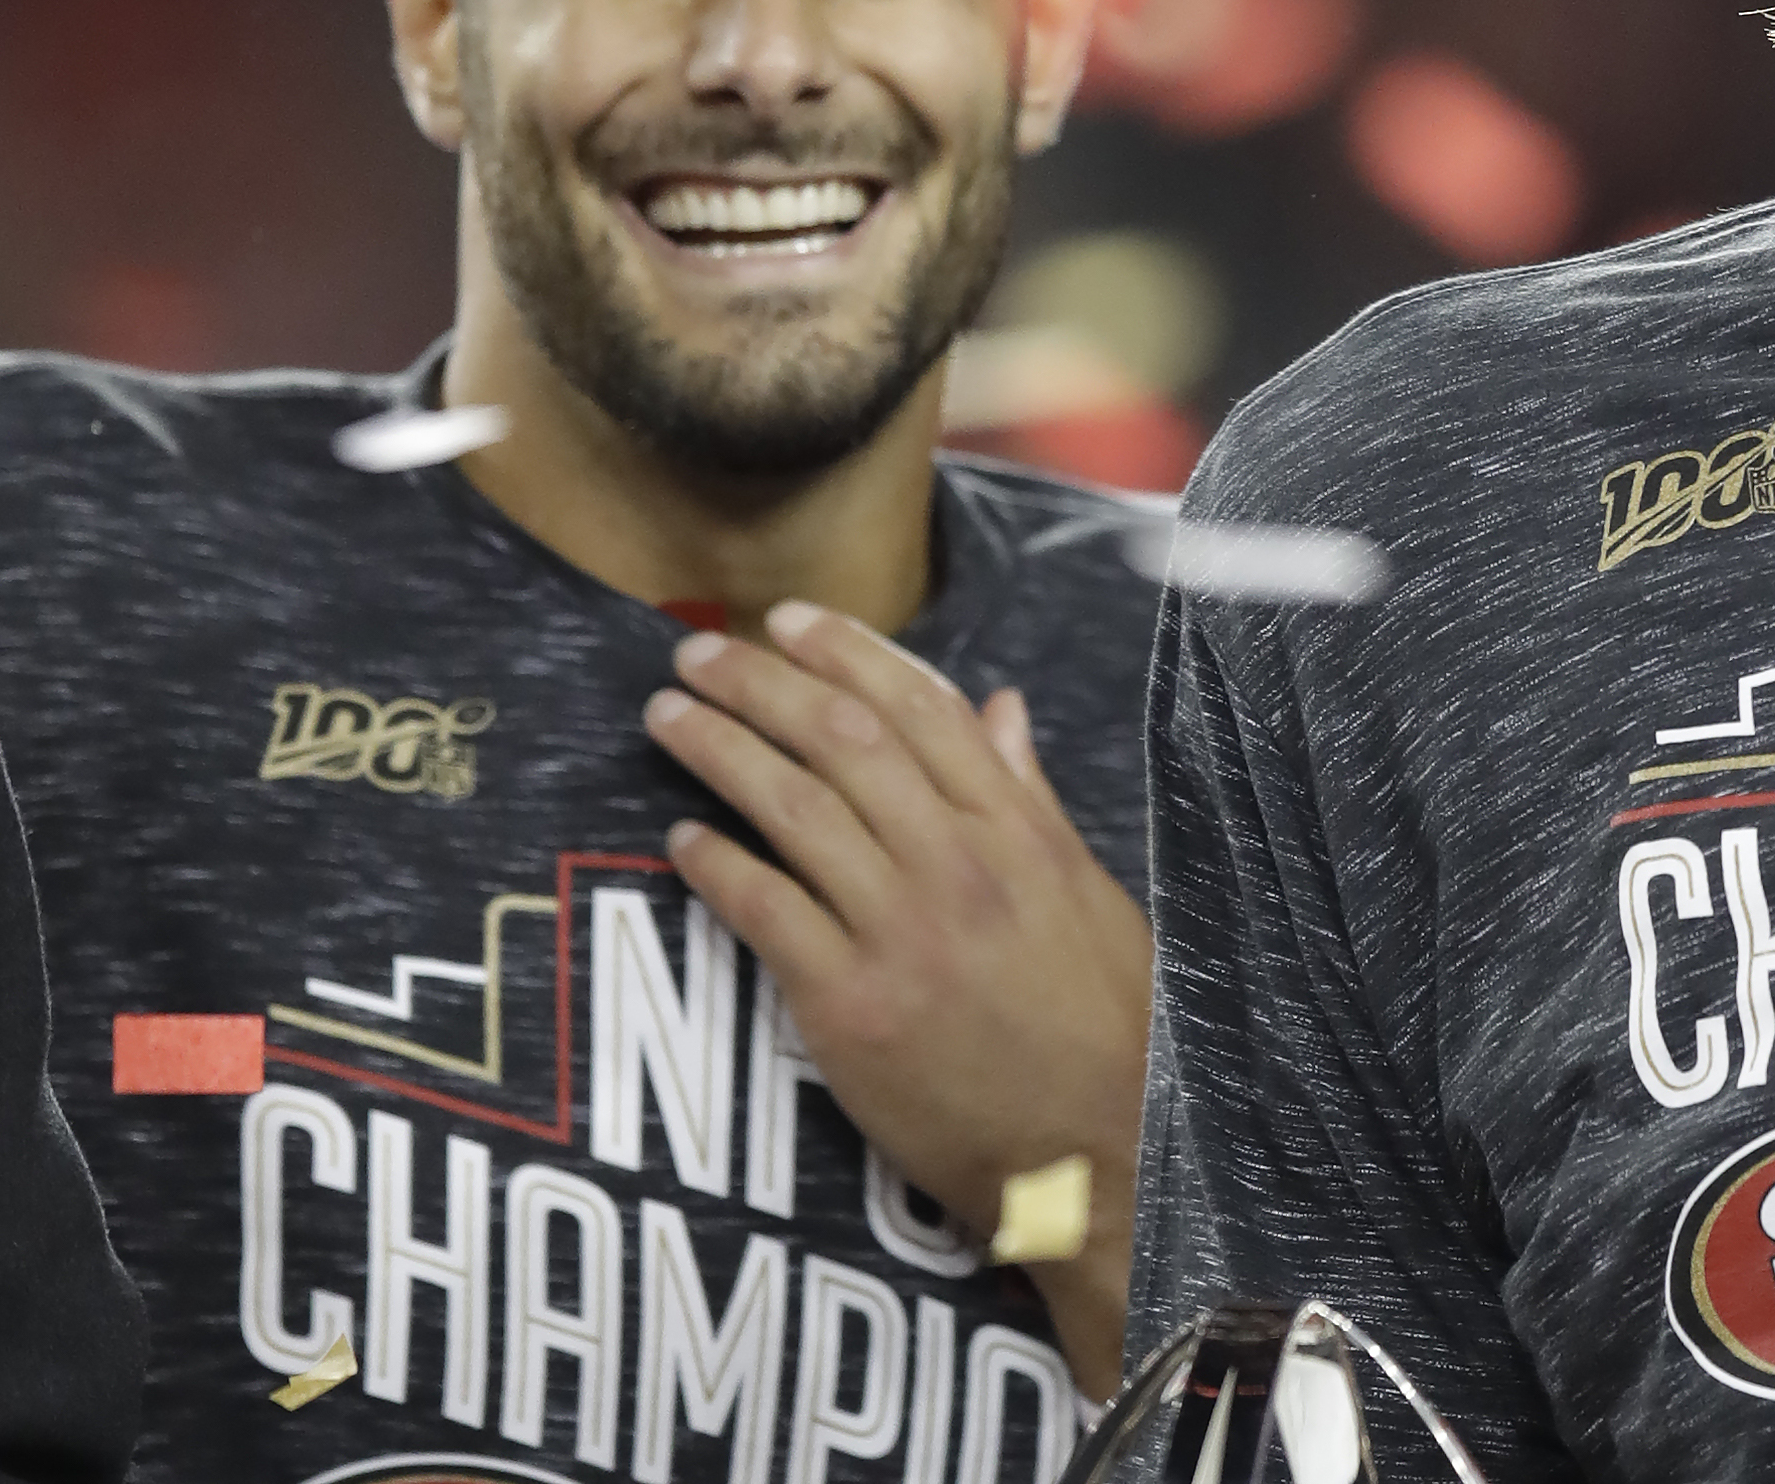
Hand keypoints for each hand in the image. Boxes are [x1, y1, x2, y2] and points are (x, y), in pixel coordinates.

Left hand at [645, 600, 1152, 1394]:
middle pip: (842, 740)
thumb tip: (998, 707)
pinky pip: (764, 911)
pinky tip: (683, 839)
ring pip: (793, 808)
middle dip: (760, 683)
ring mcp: (901, 933)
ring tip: (669, 721)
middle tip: (696, 656)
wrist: (1096, 1153)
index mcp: (1021, 833)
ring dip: (720, 751)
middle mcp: (959, 866)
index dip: (849, 653)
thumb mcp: (1088, 895)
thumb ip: (1031, 798)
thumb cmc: (1104, 1027)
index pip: (923, 709)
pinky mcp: (850, 1006)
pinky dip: (717, 864)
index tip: (788, 621)